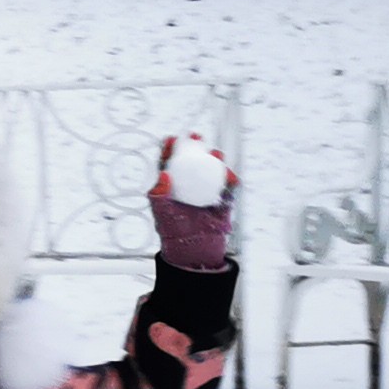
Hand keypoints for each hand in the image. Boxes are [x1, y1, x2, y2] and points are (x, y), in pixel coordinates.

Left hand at [149, 133, 236, 271]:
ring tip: (215, 154)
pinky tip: (229, 176)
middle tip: (196, 137)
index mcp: (173, 185)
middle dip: (196, 146)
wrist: (193, 250)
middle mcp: (190, 184)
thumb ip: (158, 194)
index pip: (170, 162)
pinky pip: (228, 188)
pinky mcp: (223, 200)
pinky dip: (230, 180)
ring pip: (213, 170)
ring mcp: (207, 190)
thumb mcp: (161, 212)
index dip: (170, 149)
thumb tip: (163, 175)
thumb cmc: (172, 231)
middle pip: (194, 161)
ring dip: (215, 159)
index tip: (171, 139)